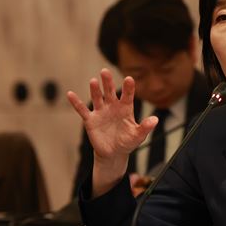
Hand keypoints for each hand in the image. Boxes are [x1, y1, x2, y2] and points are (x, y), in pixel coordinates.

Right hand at [67, 70, 157, 196]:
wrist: (113, 153)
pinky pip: (82, 110)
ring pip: (97, 98)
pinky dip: (76, 102)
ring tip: (93, 81)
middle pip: (110, 92)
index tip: (129, 79)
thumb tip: (155, 120)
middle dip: (107, 82)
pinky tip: (70, 94)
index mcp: (125, 108)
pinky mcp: (90, 120)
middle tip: (105, 71)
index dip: (128, 88)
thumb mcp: (138, 136)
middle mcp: (112, 107)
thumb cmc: (127, 142)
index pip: (127, 95)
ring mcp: (101, 112)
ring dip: (95, 90)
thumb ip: (145, 127)